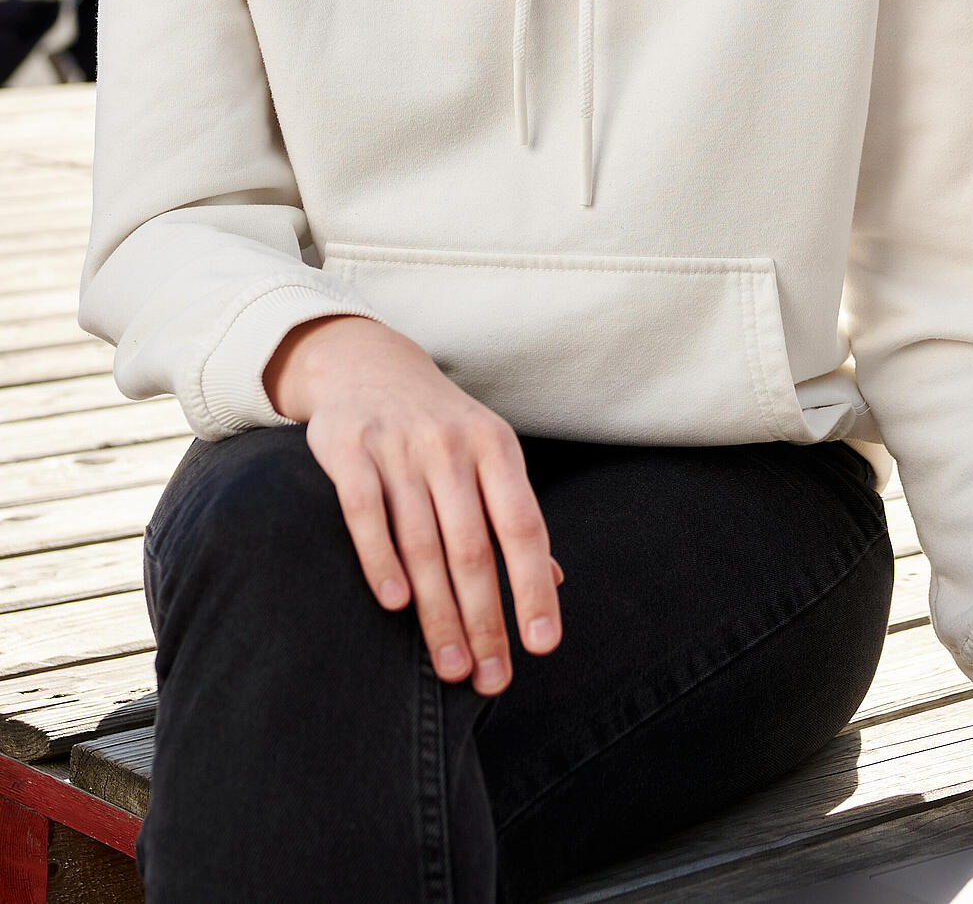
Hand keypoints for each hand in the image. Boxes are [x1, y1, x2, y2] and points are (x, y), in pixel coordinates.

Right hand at [262, 313, 563, 696]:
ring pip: (423, 542)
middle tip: (489, 679)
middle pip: (474, 547)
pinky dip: (379, 558)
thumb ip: (513, 516)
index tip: (542, 646)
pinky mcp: (349, 448)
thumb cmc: (439, 427)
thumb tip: (553, 585)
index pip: (523, 527)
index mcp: (496, 448)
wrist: (368, 362)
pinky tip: (394, 605)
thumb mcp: (488, 456)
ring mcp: (400, 446)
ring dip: (438, 612)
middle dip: (485, 620)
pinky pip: (365, 511)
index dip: (532, 588)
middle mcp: (452, 446)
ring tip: (451, 666)